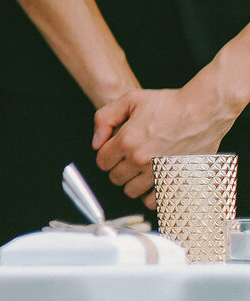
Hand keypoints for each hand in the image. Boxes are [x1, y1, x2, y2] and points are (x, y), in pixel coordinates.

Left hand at [92, 80, 240, 207]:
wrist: (203, 111)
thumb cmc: (169, 103)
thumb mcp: (130, 100)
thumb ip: (105, 118)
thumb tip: (96, 143)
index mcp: (127, 140)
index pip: (102, 162)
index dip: (106, 156)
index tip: (114, 152)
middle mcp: (141, 159)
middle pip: (115, 178)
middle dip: (118, 168)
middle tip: (129, 158)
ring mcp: (159, 171)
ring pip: (132, 191)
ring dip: (133, 182)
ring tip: (141, 169)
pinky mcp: (177, 180)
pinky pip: (154, 201)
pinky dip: (150, 195)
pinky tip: (154, 181)